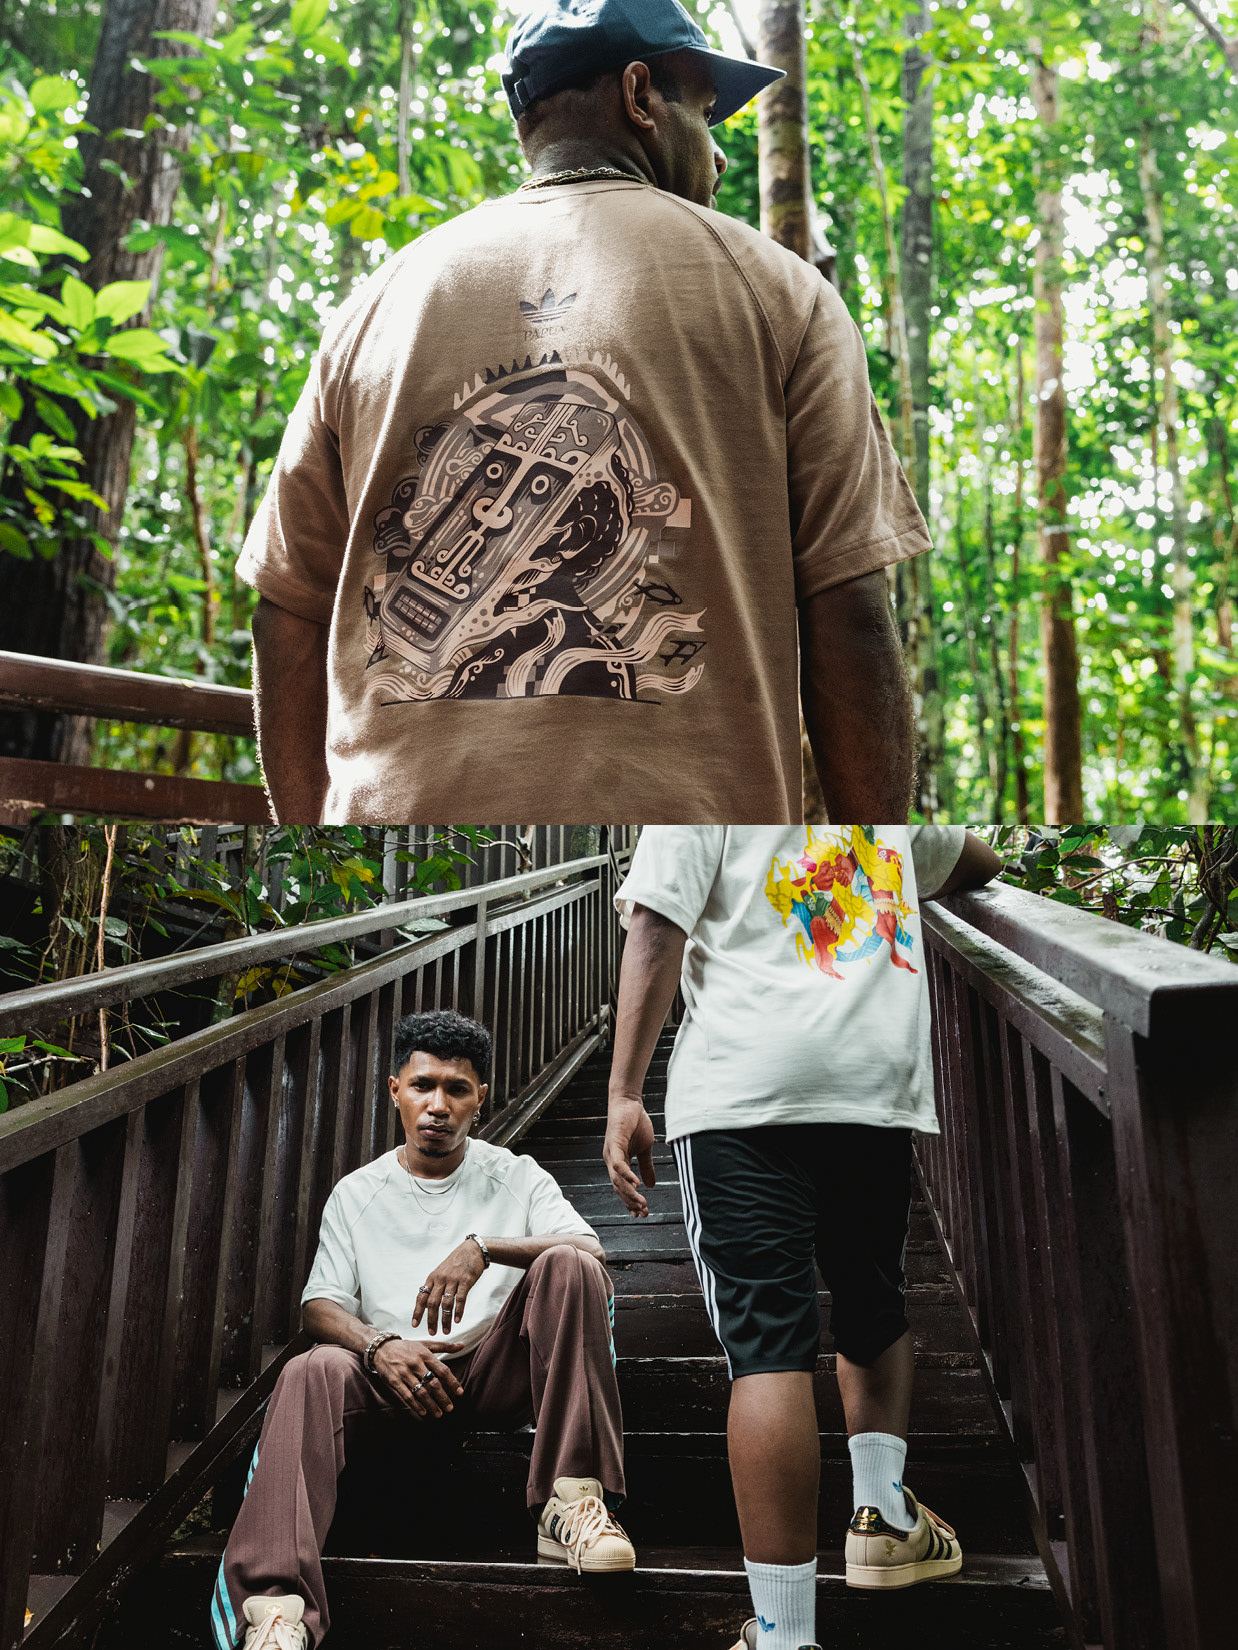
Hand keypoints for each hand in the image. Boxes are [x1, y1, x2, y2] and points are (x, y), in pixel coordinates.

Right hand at [372, 1337, 464, 1417]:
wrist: (382, 1348)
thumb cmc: (406, 1347)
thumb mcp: (425, 1344)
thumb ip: (444, 1346)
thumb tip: (462, 1345)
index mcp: (425, 1354)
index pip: (442, 1370)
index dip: (452, 1382)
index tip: (460, 1392)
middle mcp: (416, 1364)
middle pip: (433, 1383)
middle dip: (443, 1397)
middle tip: (450, 1407)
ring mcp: (404, 1373)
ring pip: (420, 1391)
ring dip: (431, 1404)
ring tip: (438, 1413)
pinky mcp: (394, 1381)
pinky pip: (406, 1395)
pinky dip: (415, 1405)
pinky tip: (423, 1412)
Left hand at [411, 1238, 485, 1334]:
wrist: (472, 1250)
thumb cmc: (456, 1263)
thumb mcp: (441, 1272)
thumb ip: (434, 1286)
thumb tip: (426, 1304)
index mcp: (432, 1278)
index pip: (421, 1297)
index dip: (417, 1312)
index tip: (414, 1325)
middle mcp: (440, 1279)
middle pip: (432, 1303)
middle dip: (431, 1320)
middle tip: (432, 1332)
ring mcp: (453, 1280)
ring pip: (446, 1303)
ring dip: (445, 1319)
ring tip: (446, 1331)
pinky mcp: (465, 1281)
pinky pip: (460, 1298)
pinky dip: (458, 1311)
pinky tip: (457, 1320)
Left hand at [604, 1095, 656, 1216]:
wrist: (629, 1102)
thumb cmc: (636, 1122)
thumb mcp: (645, 1148)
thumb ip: (646, 1167)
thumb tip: (650, 1185)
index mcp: (617, 1162)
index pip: (622, 1187)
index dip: (630, 1201)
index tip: (641, 1213)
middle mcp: (611, 1160)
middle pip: (618, 1188)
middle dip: (630, 1202)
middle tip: (643, 1212)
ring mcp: (611, 1153)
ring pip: (617, 1180)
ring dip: (629, 1193)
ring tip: (641, 1203)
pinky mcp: (614, 1143)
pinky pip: (618, 1164)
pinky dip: (627, 1175)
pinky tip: (637, 1184)